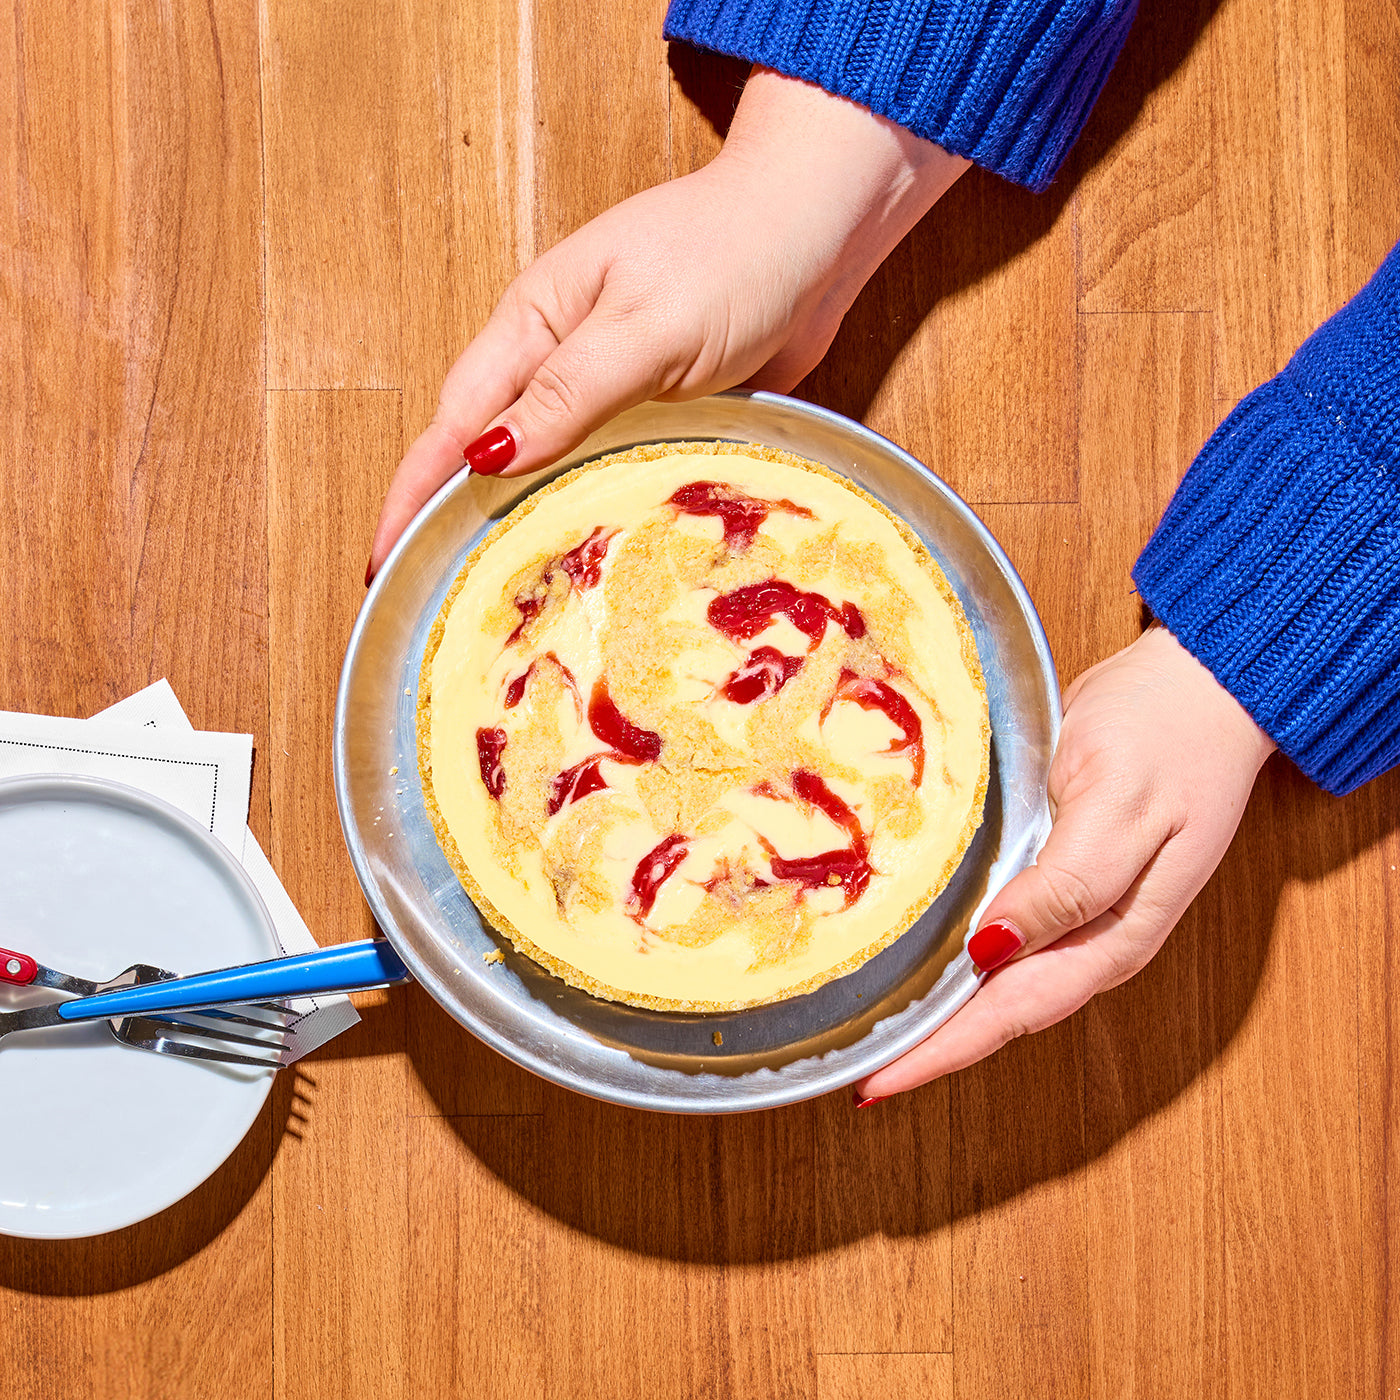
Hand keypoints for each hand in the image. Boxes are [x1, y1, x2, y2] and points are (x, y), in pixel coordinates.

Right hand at [367, 69, 965, 575]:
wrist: (821, 229)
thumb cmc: (731, 255)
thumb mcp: (643, 324)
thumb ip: (569, 391)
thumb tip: (485, 456)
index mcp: (535, 325)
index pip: (455, 420)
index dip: (415, 492)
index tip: (383, 562)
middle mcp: (562, 361)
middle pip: (493, 452)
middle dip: (456, 521)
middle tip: (434, 600)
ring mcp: (612, 390)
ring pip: (552, 471)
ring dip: (525, 526)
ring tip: (503, 605)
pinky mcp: (661, 412)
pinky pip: (612, 472)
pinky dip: (593, 515)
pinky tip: (591, 561)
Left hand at [854, 626, 1276, 1101]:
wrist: (1205, 684)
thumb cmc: (1169, 735)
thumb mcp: (1119, 805)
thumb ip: (1067, 884)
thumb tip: (994, 950)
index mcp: (1113, 935)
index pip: (1013, 1012)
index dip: (943, 1051)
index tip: (878, 1083)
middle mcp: (1093, 937)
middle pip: (1000, 1010)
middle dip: (929, 1045)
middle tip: (853, 1067)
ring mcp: (1077, 909)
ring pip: (999, 980)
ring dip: (940, 1009)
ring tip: (872, 1030)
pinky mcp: (1060, 874)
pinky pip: (1001, 933)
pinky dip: (956, 956)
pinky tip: (918, 958)